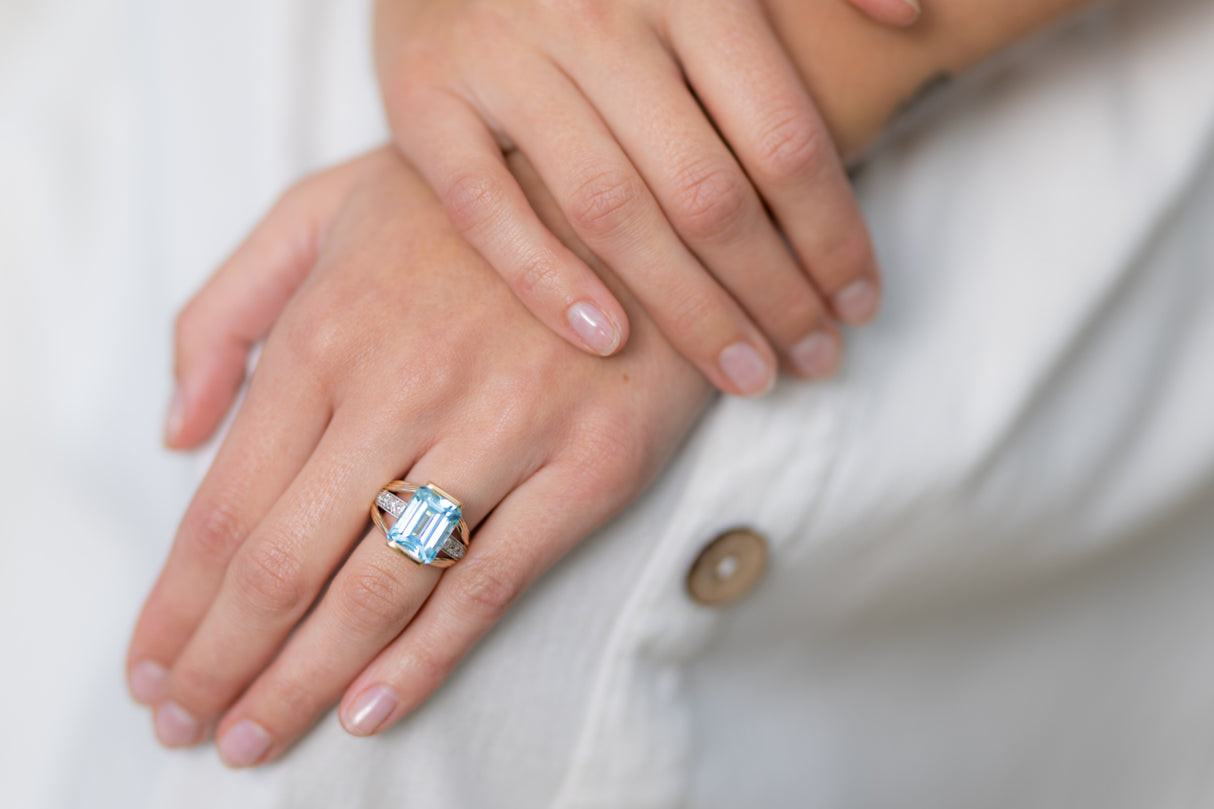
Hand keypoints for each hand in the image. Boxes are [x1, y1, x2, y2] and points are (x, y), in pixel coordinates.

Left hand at [130, 147, 709, 766]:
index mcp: (328, 330)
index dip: (176, 604)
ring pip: (378, 588)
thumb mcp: (325, 209)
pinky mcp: (588, 466)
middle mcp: (401, 387)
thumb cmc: (472, 204)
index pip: (225, 503)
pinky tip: (369, 710)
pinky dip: (424, 660)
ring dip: (301, 681)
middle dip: (221, 662)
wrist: (637, 188)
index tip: (151, 667)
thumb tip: (176, 430)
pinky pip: (492, 583)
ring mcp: (502, 430)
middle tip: (187, 727)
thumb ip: (226, 307)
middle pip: (282, 562)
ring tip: (253, 740)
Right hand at [375, 0, 911, 394]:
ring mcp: (504, 59)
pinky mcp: (423, 100)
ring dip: (689, 312)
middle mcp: (598, 17)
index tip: (861, 303)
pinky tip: (608, 343)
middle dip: (776, 294)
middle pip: (708, 194)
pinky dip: (545, 280)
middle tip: (816, 361)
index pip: (781, 138)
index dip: (832, 234)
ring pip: (612, 214)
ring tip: (746, 376)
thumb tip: (911, 16)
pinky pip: (487, 209)